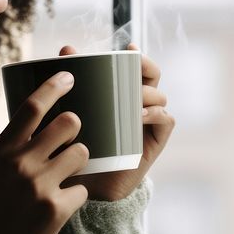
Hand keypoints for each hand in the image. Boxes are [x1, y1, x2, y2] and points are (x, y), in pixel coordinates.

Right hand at [0, 71, 89, 233]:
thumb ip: (14, 146)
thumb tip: (42, 117)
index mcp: (0, 150)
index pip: (32, 106)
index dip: (54, 86)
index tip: (70, 74)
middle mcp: (18, 163)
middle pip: (67, 123)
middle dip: (75, 128)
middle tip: (70, 139)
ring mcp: (38, 185)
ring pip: (81, 152)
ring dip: (79, 162)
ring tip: (65, 177)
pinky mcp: (56, 209)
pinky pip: (82, 188)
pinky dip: (75, 197)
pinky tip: (59, 209)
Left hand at [62, 43, 175, 201]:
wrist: (84, 184)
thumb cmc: (76, 145)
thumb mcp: (70, 112)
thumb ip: (70, 81)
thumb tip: (67, 48)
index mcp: (120, 94)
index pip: (136, 68)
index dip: (137, 56)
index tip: (128, 48)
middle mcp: (137, 105)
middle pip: (153, 77)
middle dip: (147, 67)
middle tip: (134, 65)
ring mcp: (147, 123)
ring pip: (160, 96)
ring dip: (149, 92)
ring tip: (132, 98)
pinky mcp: (153, 142)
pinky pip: (166, 120)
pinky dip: (157, 113)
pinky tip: (141, 114)